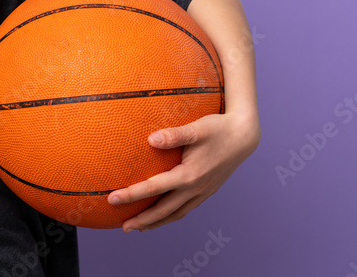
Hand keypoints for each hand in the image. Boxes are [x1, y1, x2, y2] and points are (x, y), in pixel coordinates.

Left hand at [106, 110, 260, 231]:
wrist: (244, 136)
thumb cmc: (218, 129)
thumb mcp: (196, 128)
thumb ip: (174, 135)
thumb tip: (151, 139)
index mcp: (189, 175)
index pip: (153, 188)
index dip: (131, 195)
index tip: (112, 199)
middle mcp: (195, 188)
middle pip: (164, 210)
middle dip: (142, 220)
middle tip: (123, 227)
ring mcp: (203, 192)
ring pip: (177, 214)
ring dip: (157, 222)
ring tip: (140, 228)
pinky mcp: (208, 191)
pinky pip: (187, 209)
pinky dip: (173, 215)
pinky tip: (165, 214)